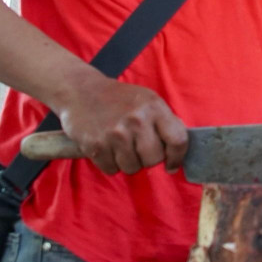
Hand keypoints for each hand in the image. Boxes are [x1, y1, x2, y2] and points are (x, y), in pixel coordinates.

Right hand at [56, 78, 187, 175]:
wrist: (81, 91)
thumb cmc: (119, 99)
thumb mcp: (148, 101)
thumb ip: (165, 122)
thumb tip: (180, 148)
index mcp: (154, 107)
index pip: (177, 140)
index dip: (177, 157)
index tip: (171, 165)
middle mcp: (136, 120)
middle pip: (153, 160)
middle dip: (147, 159)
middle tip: (137, 148)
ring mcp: (115, 133)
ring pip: (132, 168)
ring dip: (127, 162)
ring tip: (120, 146)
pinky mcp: (96, 145)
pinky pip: (111, 170)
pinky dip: (110, 164)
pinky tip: (106, 148)